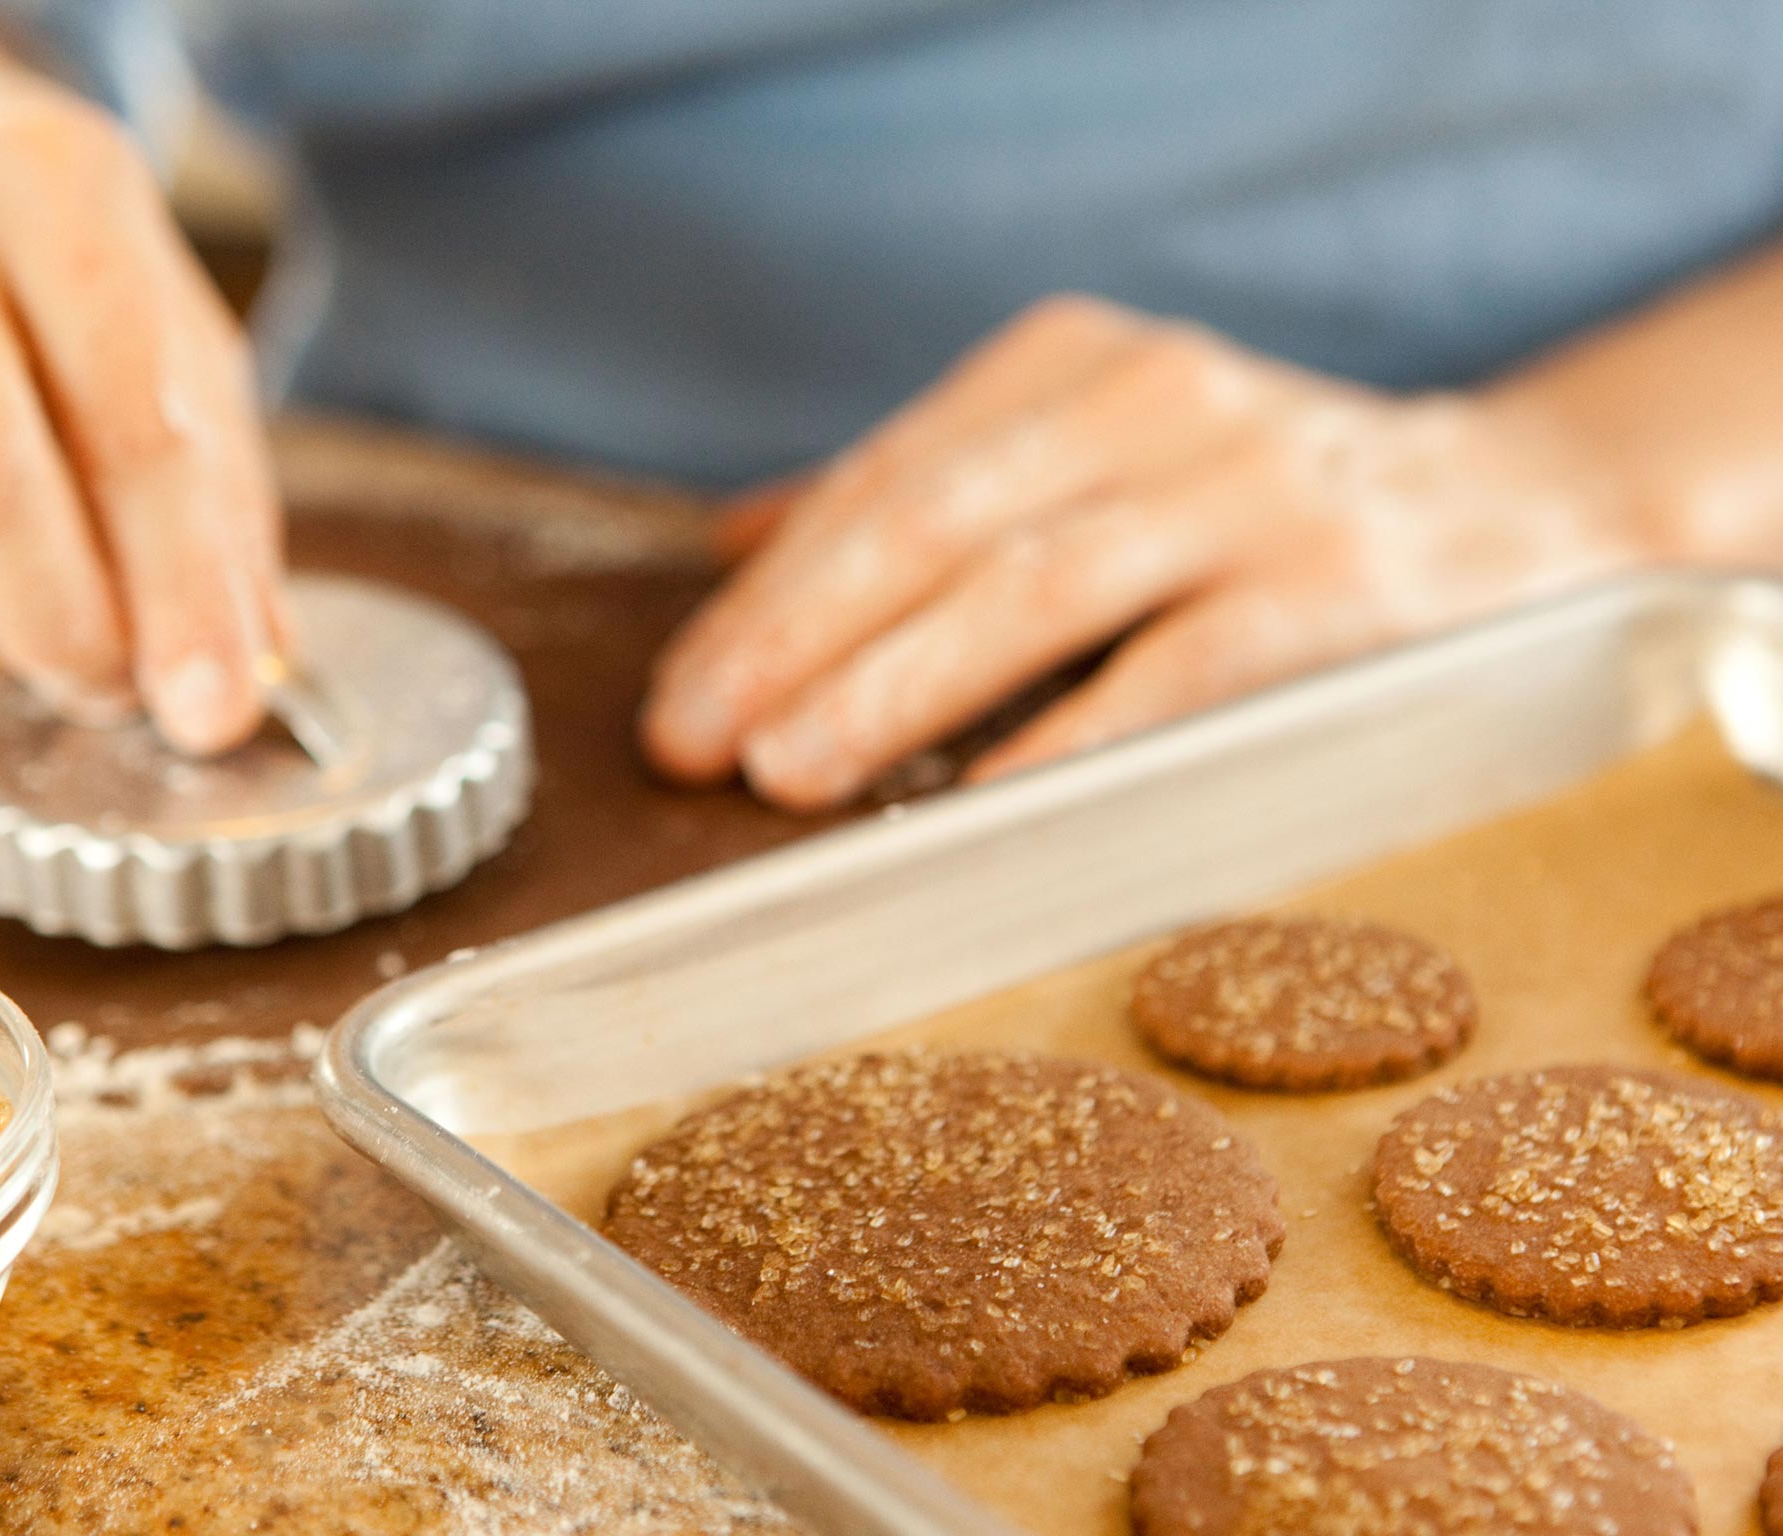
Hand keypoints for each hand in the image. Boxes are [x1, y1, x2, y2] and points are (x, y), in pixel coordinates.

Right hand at [0, 1, 284, 751]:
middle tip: (116, 688)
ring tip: (36, 654)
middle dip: (64, 632)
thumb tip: (250, 662)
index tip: (213, 713)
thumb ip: (220, 490)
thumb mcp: (170, 326)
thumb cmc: (47, 250)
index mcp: (54, 193)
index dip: (180, 591)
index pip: (130, 425)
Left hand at [643, 295, 1640, 809]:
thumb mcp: (1090, 459)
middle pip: (932, 524)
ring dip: (896, 687)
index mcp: (1072, 366)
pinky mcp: (1338, 587)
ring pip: (1033, 587)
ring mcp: (1251, 486)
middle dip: (796, 642)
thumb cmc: (1255, 511)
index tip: (678, 701)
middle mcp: (1152, 400)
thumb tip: (737, 545)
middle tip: (697, 747)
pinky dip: (1068, 743)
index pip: (881, 483)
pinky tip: (976, 805)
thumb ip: (927, 493)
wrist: (1517, 511)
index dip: (765, 600)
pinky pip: (1175, 673)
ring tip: (791, 774)